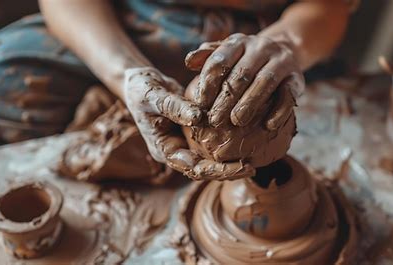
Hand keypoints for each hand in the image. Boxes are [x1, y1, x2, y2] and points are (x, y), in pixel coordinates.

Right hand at [123, 67, 254, 179]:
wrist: (138, 82)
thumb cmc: (141, 89)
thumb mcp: (152, 95)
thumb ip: (173, 106)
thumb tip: (198, 117)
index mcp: (164, 149)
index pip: (193, 168)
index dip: (217, 170)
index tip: (240, 167)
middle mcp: (176, 151)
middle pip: (204, 170)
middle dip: (228, 171)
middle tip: (252, 167)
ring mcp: (184, 143)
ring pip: (209, 159)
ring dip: (229, 161)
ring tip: (253, 158)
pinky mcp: (192, 133)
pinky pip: (211, 143)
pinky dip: (227, 142)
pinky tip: (247, 137)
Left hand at [185, 33, 304, 129]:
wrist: (286, 49)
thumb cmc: (247, 58)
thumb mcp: (228, 52)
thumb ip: (208, 57)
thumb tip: (189, 62)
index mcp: (239, 42)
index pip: (220, 61)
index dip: (208, 83)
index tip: (200, 104)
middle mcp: (261, 48)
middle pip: (241, 74)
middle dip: (226, 99)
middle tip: (214, 120)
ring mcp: (281, 61)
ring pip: (264, 82)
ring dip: (249, 103)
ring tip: (236, 122)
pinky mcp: (297, 78)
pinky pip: (288, 95)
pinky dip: (278, 111)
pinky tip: (267, 125)